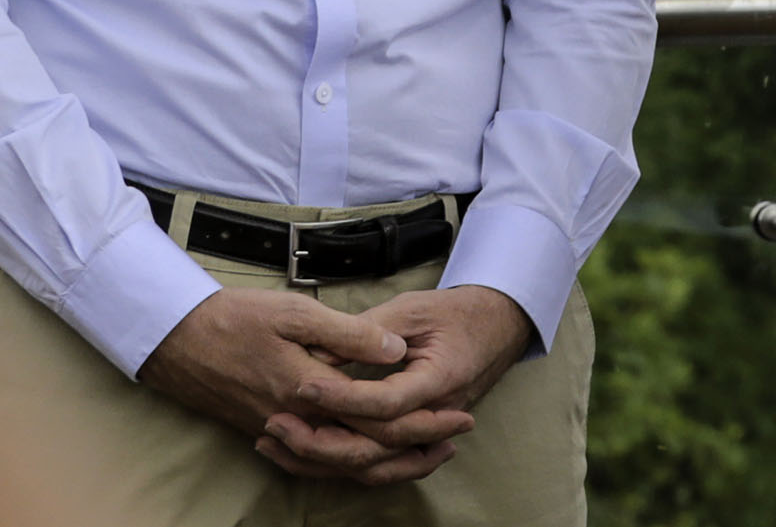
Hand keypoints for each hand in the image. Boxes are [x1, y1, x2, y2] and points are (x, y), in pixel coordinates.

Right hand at [139, 288, 452, 484]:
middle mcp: (296, 422)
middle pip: (364, 451)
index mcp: (310, 391)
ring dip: (385, 461)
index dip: (423, 421)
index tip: (459, 415)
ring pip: (339, 464)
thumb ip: (350, 335)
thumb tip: (396, 352)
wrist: (176, 340)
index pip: (378, 420)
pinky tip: (366, 455)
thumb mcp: (297, 313)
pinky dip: (346, 463)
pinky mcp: (268, 431)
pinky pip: (313, 462)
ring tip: (424, 453)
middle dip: (414, 448)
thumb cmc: (237, 319)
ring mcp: (280, 431)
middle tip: (454, 438)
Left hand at [257, 286, 532, 481]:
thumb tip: (316, 355)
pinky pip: (378, 464)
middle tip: (278, 424)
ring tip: (280, 444)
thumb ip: (366, 332)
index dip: (343, 398)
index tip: (304, 384)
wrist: (498, 325)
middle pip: (377, 447)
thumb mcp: (412, 309)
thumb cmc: (455, 312)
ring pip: (375, 467)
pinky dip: (341, 464)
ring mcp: (429, 433)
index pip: (387, 403)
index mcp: (442, 379)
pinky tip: (306, 455)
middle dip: (322, 440)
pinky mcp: (417, 439)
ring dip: (325, 460)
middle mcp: (437, 415)